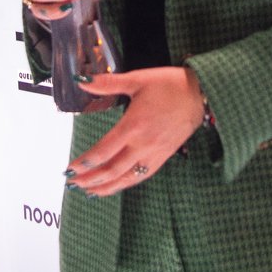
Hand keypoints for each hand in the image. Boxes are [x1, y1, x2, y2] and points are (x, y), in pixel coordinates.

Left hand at [66, 67, 205, 195]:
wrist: (200, 94)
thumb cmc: (169, 84)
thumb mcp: (138, 79)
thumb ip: (108, 83)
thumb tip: (83, 80)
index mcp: (134, 125)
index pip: (104, 151)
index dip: (86, 162)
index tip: (71, 168)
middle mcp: (143, 144)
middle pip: (112, 169)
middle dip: (90, 179)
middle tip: (72, 183)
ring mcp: (154, 153)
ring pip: (126, 178)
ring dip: (106, 187)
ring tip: (89, 192)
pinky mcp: (163, 156)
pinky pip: (142, 176)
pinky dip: (125, 184)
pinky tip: (115, 186)